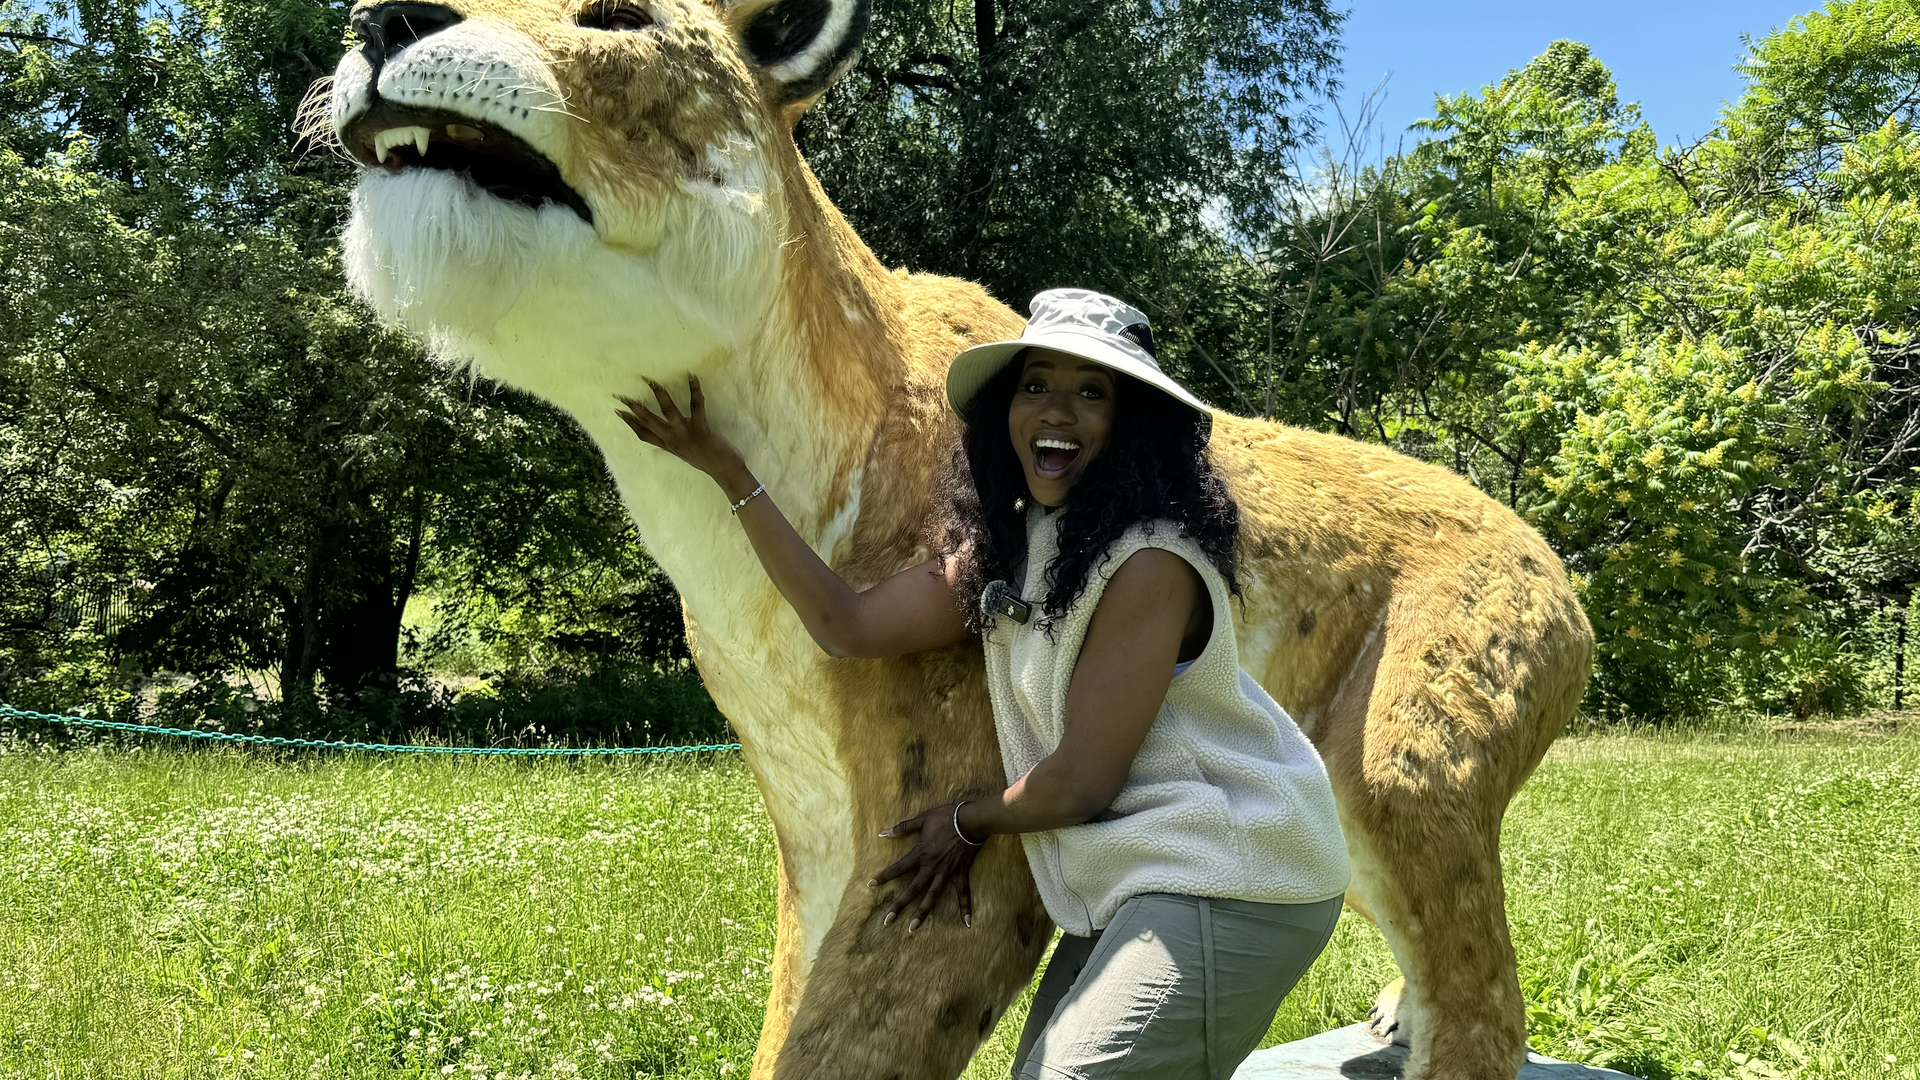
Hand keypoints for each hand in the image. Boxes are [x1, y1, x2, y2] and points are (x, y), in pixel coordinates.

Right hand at [616, 377, 750, 491]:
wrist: (725, 472)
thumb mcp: (685, 453)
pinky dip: (694, 390)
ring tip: (650, 380)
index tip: (617, 411)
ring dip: (659, 394)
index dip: (630, 422)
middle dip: (634, 407)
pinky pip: (696, 406)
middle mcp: (673, 439)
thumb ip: (674, 443)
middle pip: (648, 421)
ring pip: (668, 412)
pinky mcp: (701, 428)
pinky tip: (692, 376)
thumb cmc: (708, 461)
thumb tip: (666, 433)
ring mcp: (685, 434)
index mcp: (669, 445)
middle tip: (620, 394)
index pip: (643, 434)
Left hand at [870, 803, 981, 931]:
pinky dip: (966, 908)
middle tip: (887, 921)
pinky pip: (963, 893)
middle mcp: (931, 867)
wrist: (970, 820)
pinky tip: (966, 923)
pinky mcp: (961, 874)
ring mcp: (946, 873)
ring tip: (912, 928)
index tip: (871, 885)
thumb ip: (902, 828)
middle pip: (912, 889)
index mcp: (920, 854)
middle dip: (899, 905)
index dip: (884, 876)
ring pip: (932, 896)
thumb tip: (883, 833)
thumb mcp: (922, 819)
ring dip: (922, 913)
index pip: (898, 868)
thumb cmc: (946, 817)